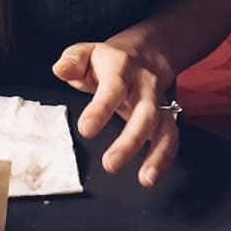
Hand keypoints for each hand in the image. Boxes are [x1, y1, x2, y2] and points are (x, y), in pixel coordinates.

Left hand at [52, 39, 180, 187]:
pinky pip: (171, 137)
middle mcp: (145, 86)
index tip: (86, 130)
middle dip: (131, 141)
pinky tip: (151, 177)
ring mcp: (158, 102)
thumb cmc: (108, 60)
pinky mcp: (166, 117)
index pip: (113, 88)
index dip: (101, 109)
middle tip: (110, 165)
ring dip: (157, 155)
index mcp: (122, 68)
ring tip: (145, 179)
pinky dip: (165, 158)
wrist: (146, 52)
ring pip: (164, 128)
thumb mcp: (86, 52)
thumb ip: (72, 61)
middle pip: (145, 112)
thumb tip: (60, 70)